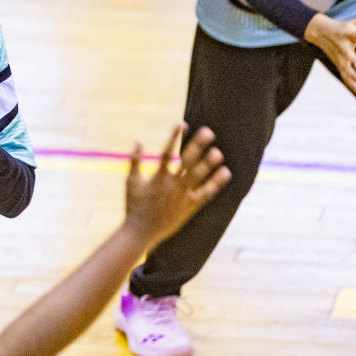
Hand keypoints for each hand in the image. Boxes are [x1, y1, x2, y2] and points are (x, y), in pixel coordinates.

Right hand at [123, 124, 229, 248]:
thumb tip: (138, 141)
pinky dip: (215, 183)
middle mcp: (172, 185)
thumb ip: (134, 161)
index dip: (174, 137)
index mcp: (157, 177)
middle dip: (197, 146)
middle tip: (208, 132)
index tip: (182, 123)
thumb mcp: (131, 182)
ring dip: (209, 164)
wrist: (141, 233)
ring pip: (198, 177)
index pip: (166, 152)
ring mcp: (182, 196)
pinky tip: (225, 172)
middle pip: (187, 161)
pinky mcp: (190, 206)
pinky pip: (205, 193)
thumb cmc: (134, 206)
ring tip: (218, 152)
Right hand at [303, 12, 355, 98]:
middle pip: (347, 53)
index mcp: (348, 33)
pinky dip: (352, 85)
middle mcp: (343, 46)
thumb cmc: (345, 27)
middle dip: (353, 59)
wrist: (321, 32)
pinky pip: (345, 76)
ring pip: (345, 67)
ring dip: (352, 76)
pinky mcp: (339, 65)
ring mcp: (339, 57)